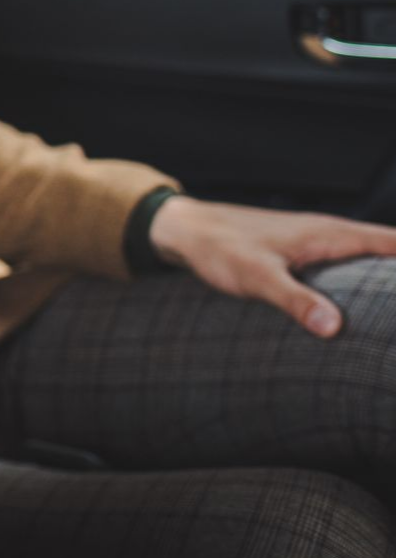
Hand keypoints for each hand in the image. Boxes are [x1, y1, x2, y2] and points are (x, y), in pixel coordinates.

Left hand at [149, 195, 395, 336]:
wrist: (184, 230)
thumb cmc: (217, 247)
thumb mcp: (255, 277)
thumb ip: (294, 300)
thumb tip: (335, 328)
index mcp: (331, 233)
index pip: (395, 244)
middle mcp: (332, 234)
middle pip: (392, 252)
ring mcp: (321, 244)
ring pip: (374, 261)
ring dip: (393, 278)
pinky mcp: (307, 256)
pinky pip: (353, 268)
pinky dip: (370, 282)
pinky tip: (374, 307)